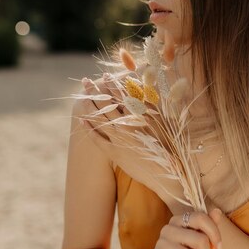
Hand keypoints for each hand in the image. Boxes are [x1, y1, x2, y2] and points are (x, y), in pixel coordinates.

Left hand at [75, 75, 189, 215]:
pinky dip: (89, 128)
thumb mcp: (162, 124)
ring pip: (99, 118)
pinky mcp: (114, 153)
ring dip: (89, 105)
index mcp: (140, 117)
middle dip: (95, 90)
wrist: (165, 173)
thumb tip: (146, 92)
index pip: (122, 95)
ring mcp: (119, 139)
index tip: (105, 75)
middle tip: (85, 80)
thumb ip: (153, 108)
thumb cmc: (167, 148)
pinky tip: (82, 119)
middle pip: (107, 103)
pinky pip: (97, 139)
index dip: (113, 84)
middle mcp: (127, 125)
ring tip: (81, 96)